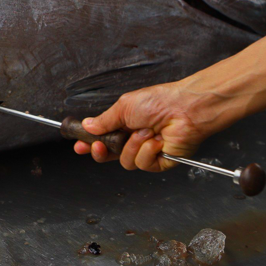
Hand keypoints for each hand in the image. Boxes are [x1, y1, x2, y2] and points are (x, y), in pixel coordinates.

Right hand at [72, 83, 217, 171]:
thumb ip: (104, 120)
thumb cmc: (160, 101)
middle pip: (110, 155)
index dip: (90, 143)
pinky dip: (147, 152)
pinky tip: (156, 141)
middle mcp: (134, 139)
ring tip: (145, 132)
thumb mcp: (124, 106)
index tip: (80, 145)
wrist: (185, 110)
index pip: (103, 138)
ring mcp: (147, 152)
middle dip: (101, 151)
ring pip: (125, 161)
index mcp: (125, 124)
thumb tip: (88, 125)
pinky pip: (142, 164)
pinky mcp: (159, 162)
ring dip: (132, 146)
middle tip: (98, 145)